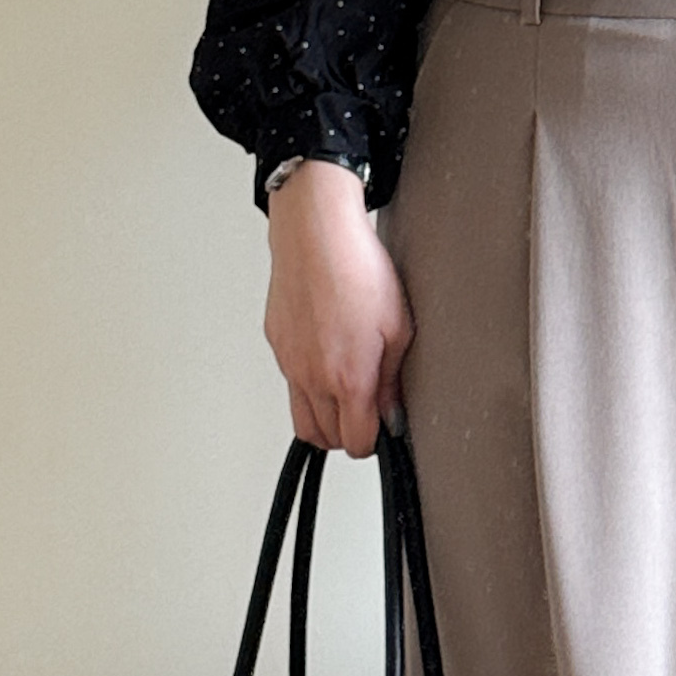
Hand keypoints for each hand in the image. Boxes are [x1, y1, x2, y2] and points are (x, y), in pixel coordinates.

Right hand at [264, 158, 411, 454]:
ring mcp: (290, 363)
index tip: (384, 428)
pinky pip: (291, 382)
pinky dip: (308, 385)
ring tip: (345, 393)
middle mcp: (313, 378)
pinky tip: (327, 357)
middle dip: (347, 434)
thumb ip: (392, 380)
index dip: (374, 441)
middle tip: (367, 413)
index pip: (356, 442)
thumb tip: (392, 413)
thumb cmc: (358, 270)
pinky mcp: (277, 344)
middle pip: (324, 438)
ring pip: (302, 417)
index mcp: (348, 379)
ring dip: (324, 417)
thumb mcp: (399, 327)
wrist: (315, 234)